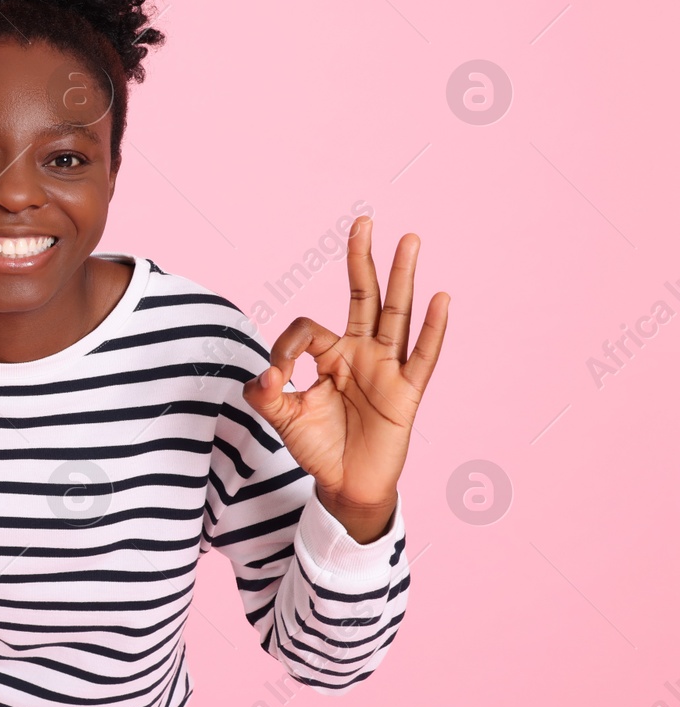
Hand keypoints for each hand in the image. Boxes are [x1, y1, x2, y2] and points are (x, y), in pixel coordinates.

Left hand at [242, 217, 450, 543]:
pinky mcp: (406, 393)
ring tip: (409, 239)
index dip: (286, 345)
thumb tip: (263, 374)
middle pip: (363, 296)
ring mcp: (386, 370)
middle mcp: (361, 353)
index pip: (309, 327)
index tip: (274, 375)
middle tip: (364, 220)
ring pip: (396, 314)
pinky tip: (442, 297)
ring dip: (402, 276)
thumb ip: (265, 394)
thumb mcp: (281, 418)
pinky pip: (423, 356)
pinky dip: (433, 328)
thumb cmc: (317, 446)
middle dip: (362, 259)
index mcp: (330, 354)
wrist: (344, 486)